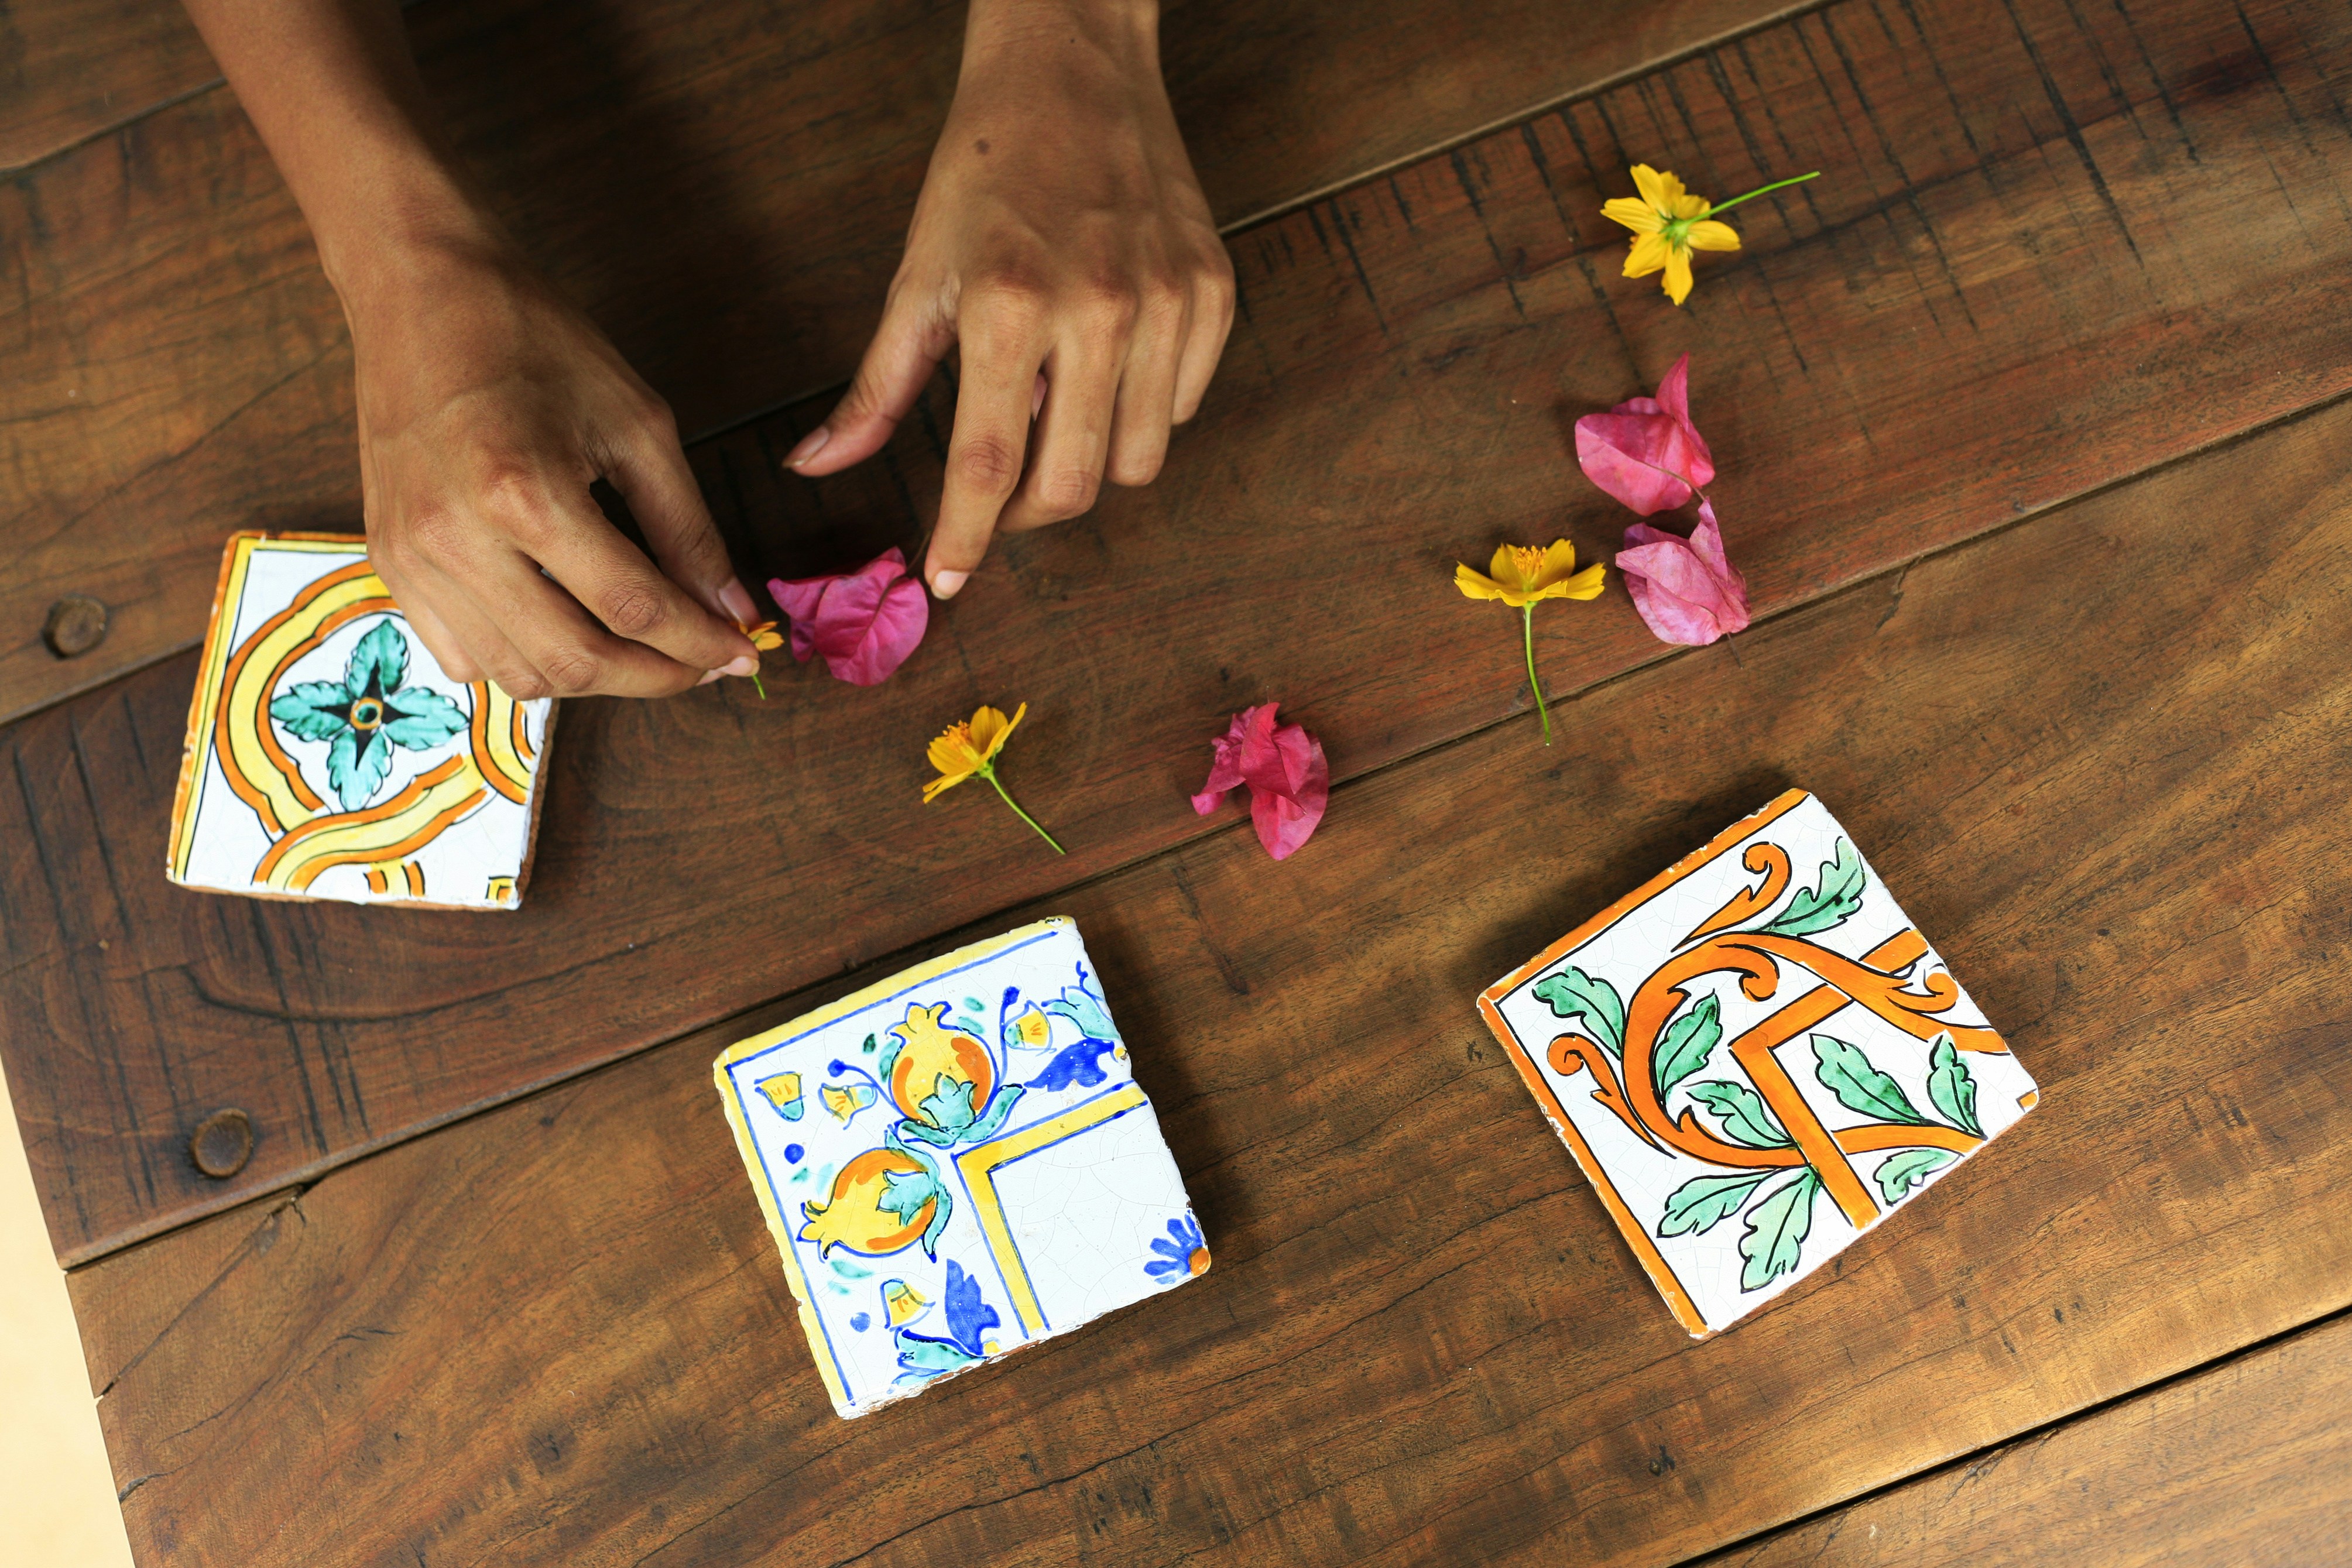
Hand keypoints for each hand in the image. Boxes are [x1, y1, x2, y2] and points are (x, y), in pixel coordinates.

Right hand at [349, 226, 760, 696]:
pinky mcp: (387, 560)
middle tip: (700, 664)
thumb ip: (686, 526)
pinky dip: (524, 663)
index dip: (700, 643)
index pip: (634, 608)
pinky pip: (462, 656)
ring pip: (518, 675)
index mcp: (524, 492)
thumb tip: (728, 606)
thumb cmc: (531, 337)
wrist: (418, 287)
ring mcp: (412, 557)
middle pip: (575, 661)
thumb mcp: (637, 422)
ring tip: (642, 652)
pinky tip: (566, 632)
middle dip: (654, 678)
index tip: (741, 653)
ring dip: (592, 678)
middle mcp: (456, 539)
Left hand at [786, 0, 1234, 597]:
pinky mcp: (1214, 294)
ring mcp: (1169, 305)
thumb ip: (877, 386)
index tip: (949, 581)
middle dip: (1028, 514)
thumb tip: (815, 465)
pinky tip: (1107, 365)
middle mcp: (1100, 311)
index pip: (990, 465)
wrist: (1075, 69)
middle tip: (999, 498)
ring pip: (1140, 460)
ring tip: (1056, 408)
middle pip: (1075, 483)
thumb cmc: (986, 170)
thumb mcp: (917, 274)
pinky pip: (1183, 405)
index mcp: (1011, 308)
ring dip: (1091, 463)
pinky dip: (1142, 410)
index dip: (967, 539)